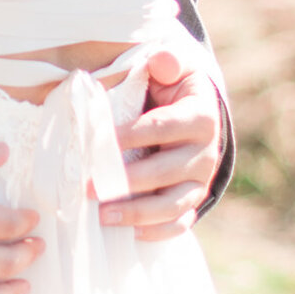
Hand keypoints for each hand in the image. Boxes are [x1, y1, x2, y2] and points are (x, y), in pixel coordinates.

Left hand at [99, 51, 223, 241]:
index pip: (161, 127)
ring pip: (172, 204)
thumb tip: (161, 59)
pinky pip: (179, 223)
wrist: (197, 117)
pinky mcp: (195, 201)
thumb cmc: (174, 90)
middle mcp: (206, 153)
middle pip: (164, 171)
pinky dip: (156, 232)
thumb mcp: (174, 70)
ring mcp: (201, 182)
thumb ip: (167, 63)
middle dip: (124, 181)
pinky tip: (128, 234)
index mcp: (200, 117)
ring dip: (137, 213)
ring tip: (103, 217)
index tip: (95, 144)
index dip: (129, 136)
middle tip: (88, 187)